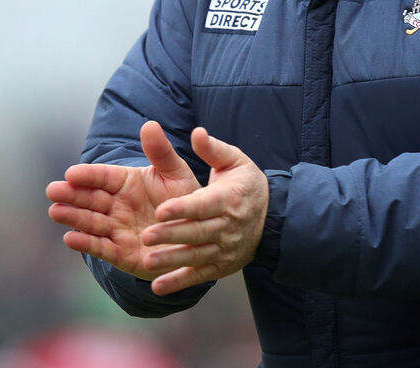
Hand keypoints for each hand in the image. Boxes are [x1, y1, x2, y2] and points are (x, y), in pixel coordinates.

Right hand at [46, 122, 268, 295]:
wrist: (197, 234)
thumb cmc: (185, 200)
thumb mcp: (176, 173)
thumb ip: (161, 152)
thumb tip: (149, 124)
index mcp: (128, 183)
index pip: (103, 177)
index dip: (88, 175)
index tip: (71, 172)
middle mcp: (118, 205)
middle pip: (91, 199)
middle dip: (72, 195)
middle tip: (52, 191)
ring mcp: (118, 229)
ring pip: (91, 222)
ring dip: (73, 217)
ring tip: (55, 212)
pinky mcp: (121, 253)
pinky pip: (102, 248)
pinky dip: (86, 244)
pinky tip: (70, 238)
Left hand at [139, 126, 268, 295]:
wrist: (273, 218)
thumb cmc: (246, 184)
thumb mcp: (235, 161)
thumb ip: (213, 149)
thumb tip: (197, 132)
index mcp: (228, 198)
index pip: (204, 205)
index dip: (183, 208)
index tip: (160, 210)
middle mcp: (228, 226)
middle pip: (197, 232)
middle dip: (172, 235)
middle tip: (146, 236)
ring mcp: (225, 249)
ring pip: (196, 256)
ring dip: (172, 261)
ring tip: (148, 262)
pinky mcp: (221, 266)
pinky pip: (199, 275)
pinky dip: (179, 283)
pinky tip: (158, 287)